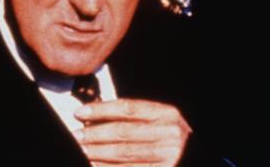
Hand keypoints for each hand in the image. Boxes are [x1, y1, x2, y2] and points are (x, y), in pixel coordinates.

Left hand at [73, 99, 190, 166]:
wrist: (193, 156)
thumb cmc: (170, 138)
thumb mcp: (159, 121)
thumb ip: (134, 117)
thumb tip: (95, 116)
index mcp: (166, 114)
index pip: (127, 108)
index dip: (101, 110)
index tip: (80, 113)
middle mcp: (169, 133)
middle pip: (123, 131)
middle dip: (95, 134)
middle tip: (76, 135)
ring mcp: (169, 155)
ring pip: (125, 152)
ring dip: (98, 152)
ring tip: (82, 150)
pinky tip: (95, 164)